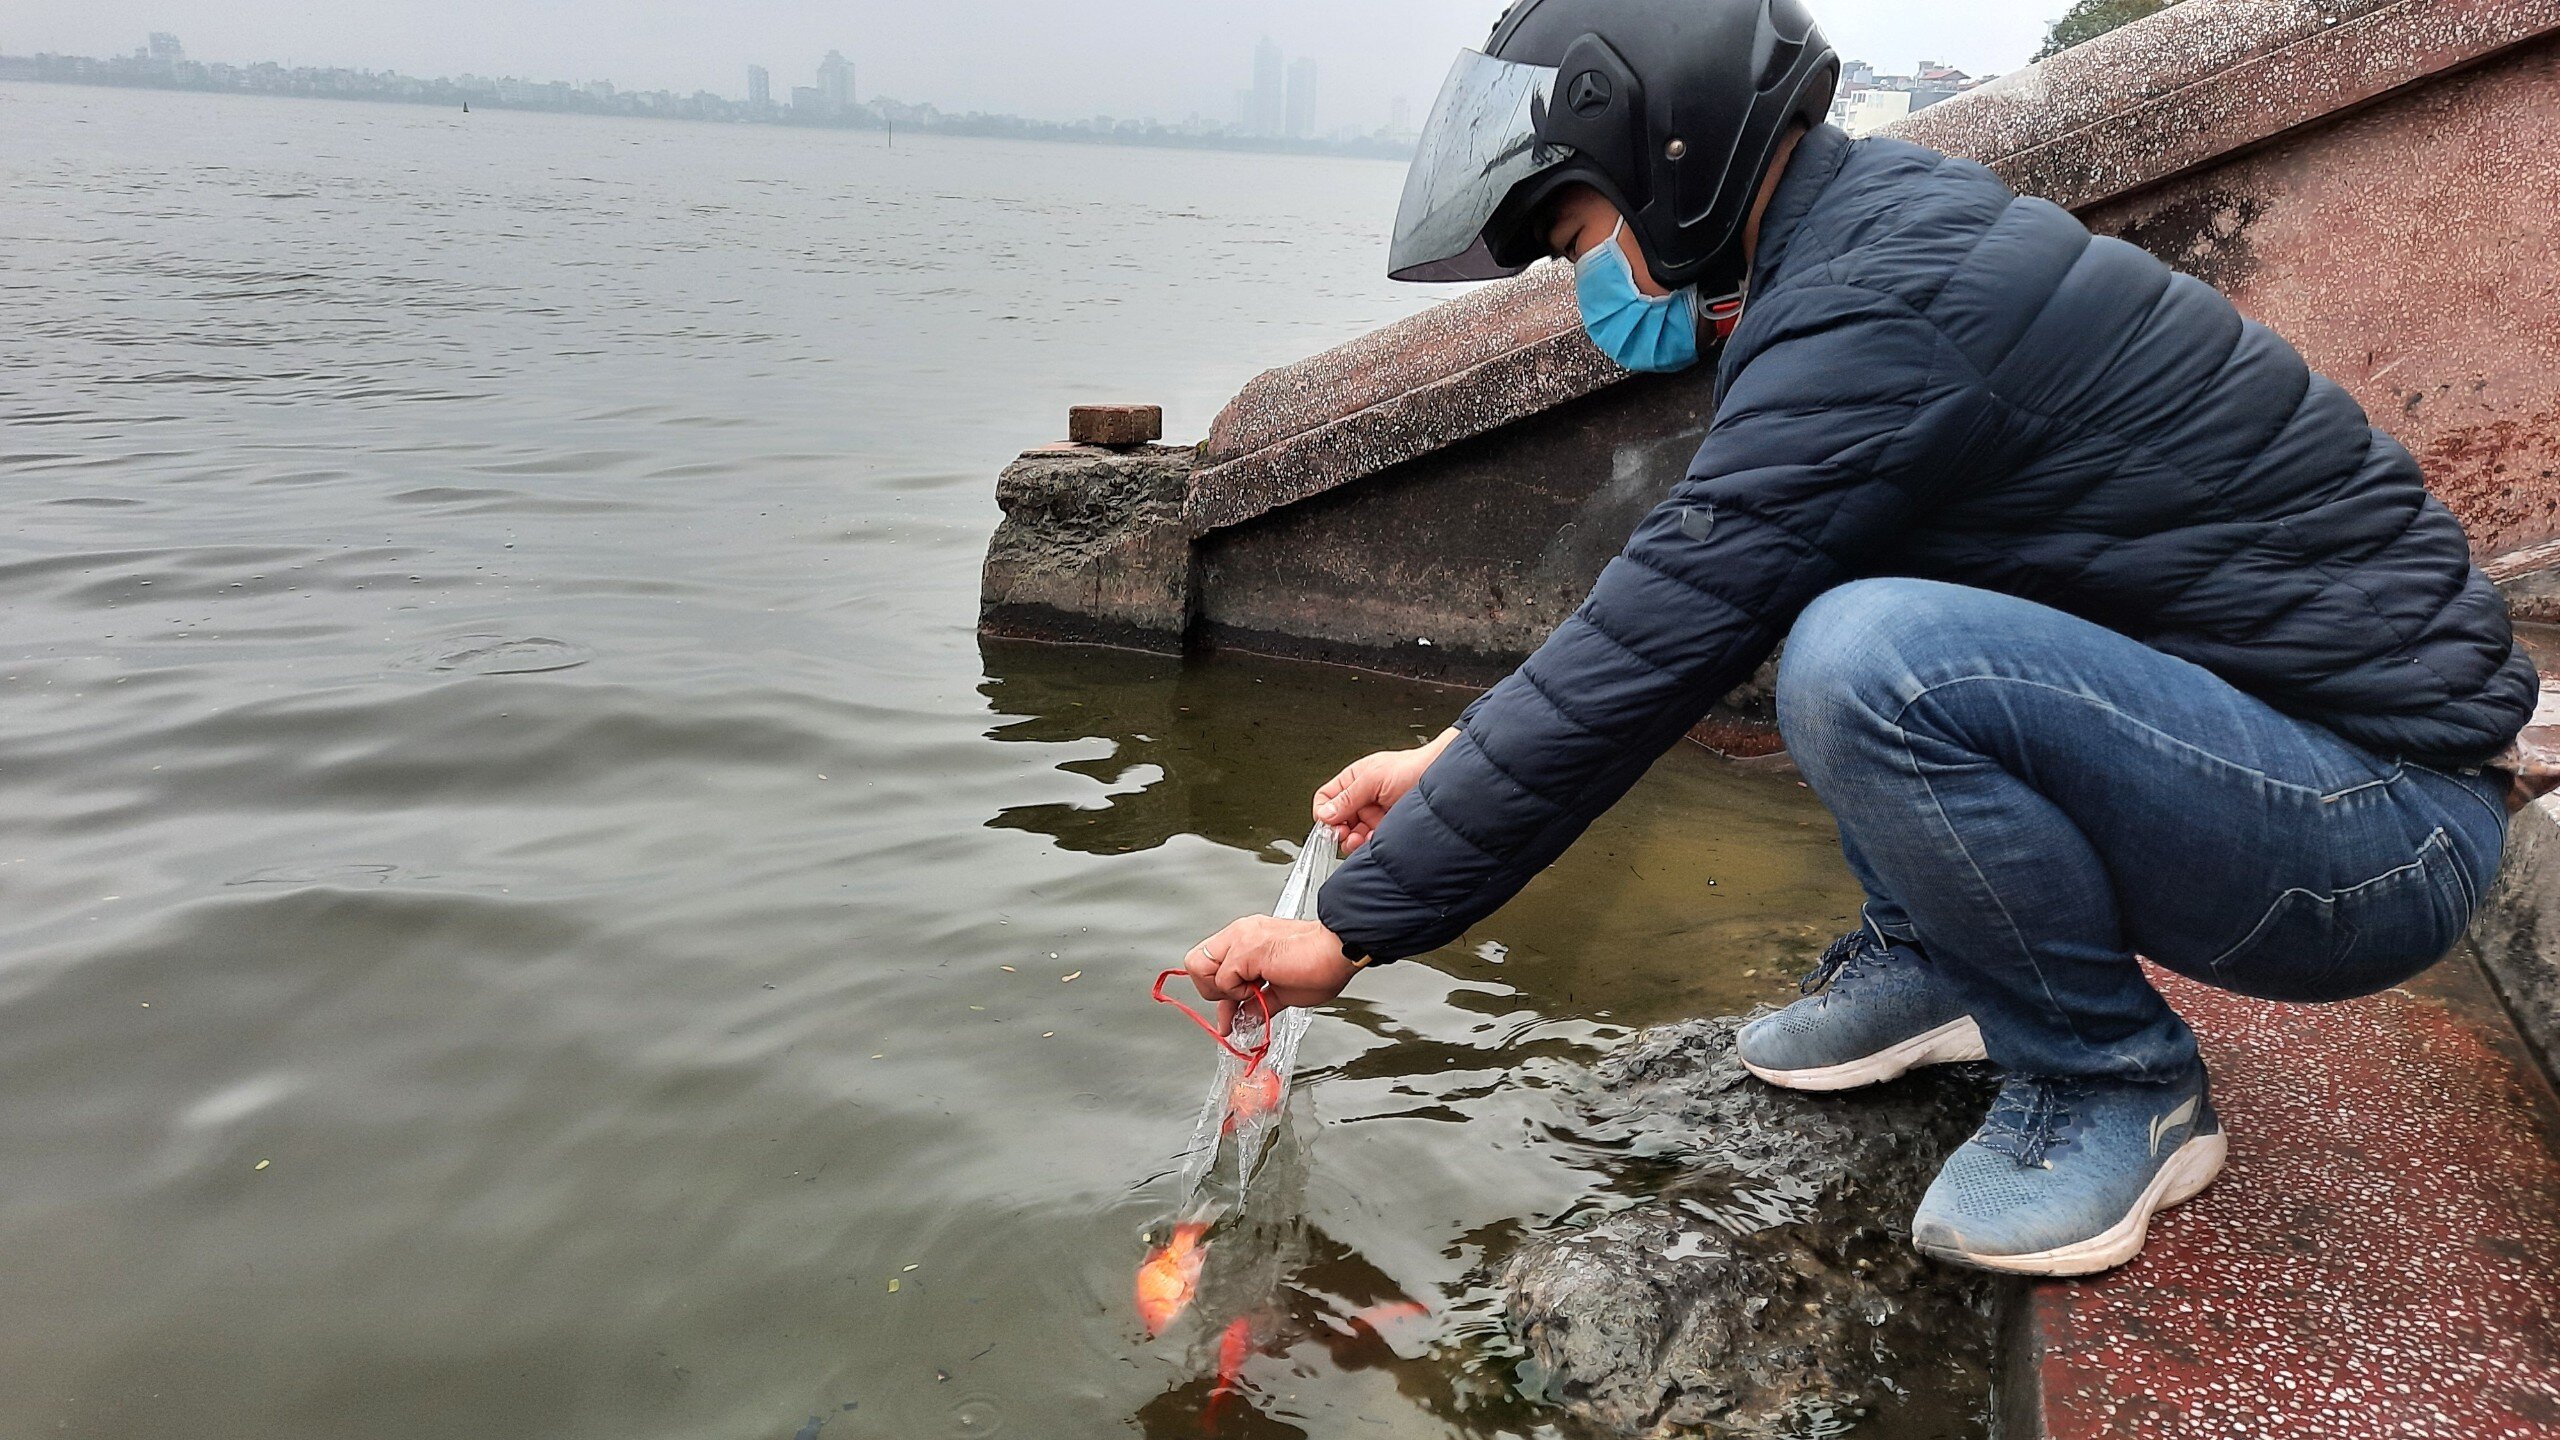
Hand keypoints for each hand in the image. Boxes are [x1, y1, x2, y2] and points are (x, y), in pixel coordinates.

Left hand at [1185, 915, 1357, 1028]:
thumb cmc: (1322, 964)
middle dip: (1211, 990)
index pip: (1209, 964)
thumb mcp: (1282, 991)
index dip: (1215, 992)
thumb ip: (1257, 1004)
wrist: (1339, 950)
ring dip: (1222, 989)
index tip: (1230, 1013)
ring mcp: (1240, 938)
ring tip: (1252, 991)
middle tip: (1240, 999)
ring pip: (1198, 967)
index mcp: (1247, 939)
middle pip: (1194, 963)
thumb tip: (1242, 1018)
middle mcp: (1239, 934)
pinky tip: (1262, 986)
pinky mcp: (1246, 949)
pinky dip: (1238, 992)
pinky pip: (1223, 978)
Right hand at [1313, 728, 1459, 853]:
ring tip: (1358, 839)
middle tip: (1343, 835)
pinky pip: (1369, 842)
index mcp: (1354, 780)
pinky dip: (1368, 844)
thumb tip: (1325, 813)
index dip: (1324, 811)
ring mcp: (1374, 815)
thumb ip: (1347, 797)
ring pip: (1352, 834)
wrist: (1443, 781)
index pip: (1326, 798)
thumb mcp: (1373, 778)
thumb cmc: (1413, 768)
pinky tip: (1373, 840)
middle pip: (1337, 820)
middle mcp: (1362, 798)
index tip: (1328, 823)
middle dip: (1339, 830)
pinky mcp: (1386, 829)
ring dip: (1353, 839)